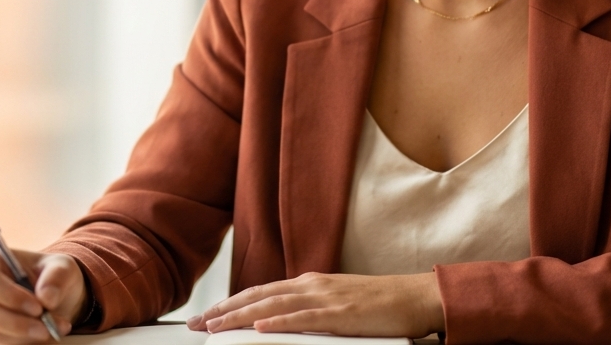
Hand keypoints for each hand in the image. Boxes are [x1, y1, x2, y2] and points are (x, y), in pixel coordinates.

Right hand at [0, 247, 85, 343]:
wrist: (53, 296)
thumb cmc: (52, 275)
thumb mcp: (63, 267)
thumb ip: (57, 277)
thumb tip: (47, 297)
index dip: (9, 295)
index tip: (38, 307)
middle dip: (16, 322)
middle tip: (46, 327)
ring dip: (26, 335)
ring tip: (55, 329)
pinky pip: (1, 344)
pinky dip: (26, 342)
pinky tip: (47, 335)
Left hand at [185, 272, 443, 337]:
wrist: (414, 297)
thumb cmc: (380, 305)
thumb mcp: (337, 304)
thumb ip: (309, 311)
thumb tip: (280, 322)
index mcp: (310, 283)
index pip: (261, 292)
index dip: (231, 303)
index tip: (207, 317)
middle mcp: (312, 285)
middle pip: (257, 296)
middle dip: (223, 310)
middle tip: (196, 324)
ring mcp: (325, 298)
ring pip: (271, 305)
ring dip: (239, 316)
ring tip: (213, 326)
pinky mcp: (339, 313)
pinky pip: (302, 318)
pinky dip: (277, 321)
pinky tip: (257, 326)